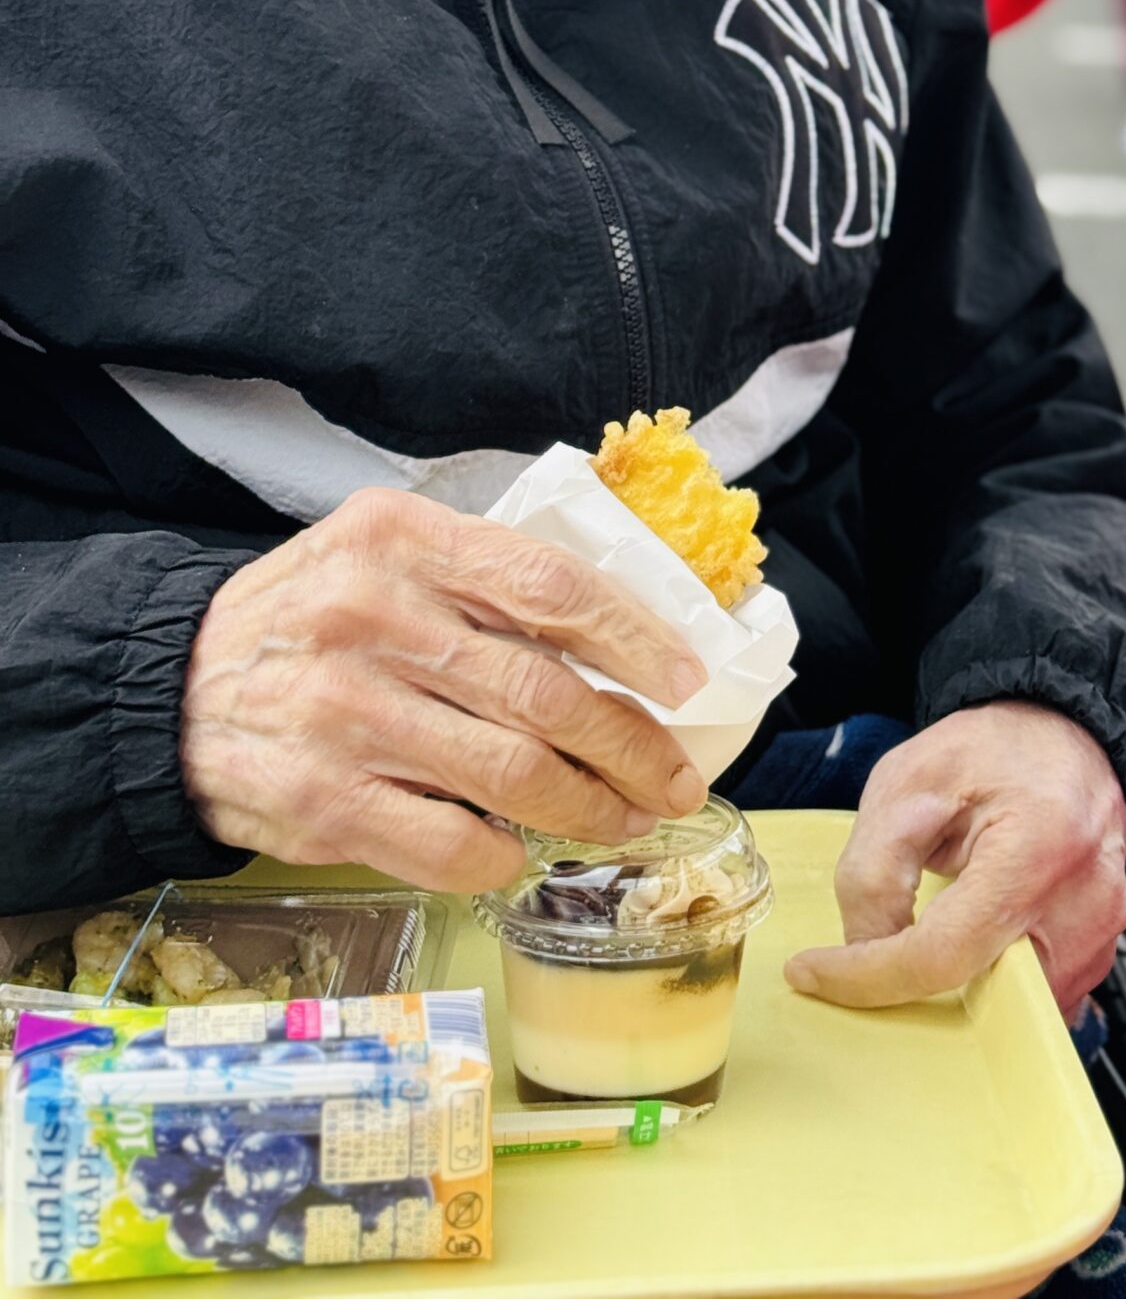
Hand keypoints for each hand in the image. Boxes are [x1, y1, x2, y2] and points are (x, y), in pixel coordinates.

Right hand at [180, 487, 709, 891]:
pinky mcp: (322, 801)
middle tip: (675, 778)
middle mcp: (372, 620)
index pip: (548, 584)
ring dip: (590, 809)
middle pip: (544, 694)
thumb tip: (619, 635)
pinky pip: (449, 843)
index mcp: (400, 541)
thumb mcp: (383, 552)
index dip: (632, 636)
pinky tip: (522, 851)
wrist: (168, 691)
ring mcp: (345, 715)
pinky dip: (503, 856)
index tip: (685, 677)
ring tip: (627, 820)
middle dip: (631, 746)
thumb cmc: (308, 618)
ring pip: (511, 777)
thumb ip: (482, 576)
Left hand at [784, 701, 1125, 1013]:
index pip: (943, 953)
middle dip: (917, 989)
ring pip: (1007, 1009)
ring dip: (959, 988)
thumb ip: (874, 870)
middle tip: (874, 952)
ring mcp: (1100, 936)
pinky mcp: (1101, 954)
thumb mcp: (907, 781)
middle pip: (981, 996)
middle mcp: (1085, 904)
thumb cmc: (993, 751)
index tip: (814, 974)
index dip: (868, 976)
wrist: (1063, 737)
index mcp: (1038, 848)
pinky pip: (1034, 1000)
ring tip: (930, 928)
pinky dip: (991, 984)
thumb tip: (867, 951)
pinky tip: (970, 941)